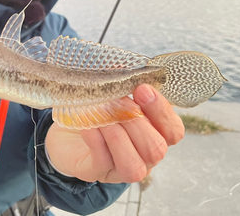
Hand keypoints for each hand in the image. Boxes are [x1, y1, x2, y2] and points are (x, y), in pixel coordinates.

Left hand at [45, 84, 184, 182]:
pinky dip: (96, 140)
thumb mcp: (112, 94)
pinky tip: (88, 124)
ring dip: (118, 135)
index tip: (142, 89)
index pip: (174, 131)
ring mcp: (120, 168)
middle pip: (156, 149)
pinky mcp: (96, 172)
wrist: (65, 131)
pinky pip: (102, 161)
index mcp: (155, 134)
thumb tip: (123, 65)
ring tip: (103, 113)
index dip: (162, 111)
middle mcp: (143, 156)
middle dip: (138, 122)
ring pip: (133, 164)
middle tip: (119, 101)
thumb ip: (123, 82)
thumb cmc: (97, 111)